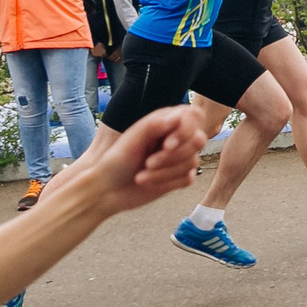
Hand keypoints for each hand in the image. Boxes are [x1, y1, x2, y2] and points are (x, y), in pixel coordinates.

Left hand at [73, 104, 206, 213]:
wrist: (108, 189)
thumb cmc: (116, 160)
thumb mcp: (132, 138)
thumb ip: (155, 124)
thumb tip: (179, 117)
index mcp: (166, 122)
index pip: (194, 116)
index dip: (186, 130)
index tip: (167, 144)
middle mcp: (176, 138)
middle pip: (198, 140)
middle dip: (172, 156)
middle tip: (148, 162)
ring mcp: (179, 158)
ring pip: (192, 162)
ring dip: (164, 172)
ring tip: (141, 175)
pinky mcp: (180, 177)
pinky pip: (187, 179)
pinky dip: (166, 182)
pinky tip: (147, 182)